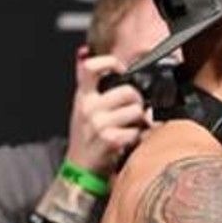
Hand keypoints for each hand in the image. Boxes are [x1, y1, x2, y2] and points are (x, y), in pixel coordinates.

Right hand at [66, 48, 150, 176]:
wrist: (80, 170)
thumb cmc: (86, 138)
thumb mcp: (81, 107)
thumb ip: (87, 83)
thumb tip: (83, 52)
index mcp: (83, 97)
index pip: (91, 67)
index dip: (110, 63)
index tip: (120, 69)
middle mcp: (88, 107)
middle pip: (128, 91)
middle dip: (138, 102)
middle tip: (136, 113)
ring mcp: (99, 124)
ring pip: (137, 111)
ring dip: (141, 121)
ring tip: (131, 129)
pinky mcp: (110, 139)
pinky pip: (137, 131)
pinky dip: (138, 137)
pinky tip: (129, 141)